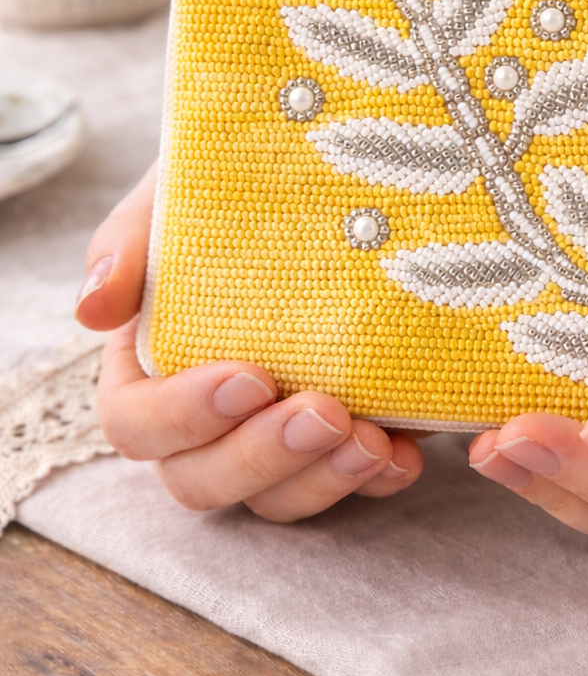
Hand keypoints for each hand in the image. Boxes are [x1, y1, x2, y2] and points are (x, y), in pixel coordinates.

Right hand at [76, 163, 423, 520]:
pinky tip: (408, 453)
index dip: (183, 416)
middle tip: (325, 414)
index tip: (248, 377)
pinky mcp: (336, 446)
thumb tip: (91, 308)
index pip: (136, 423)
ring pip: (275, 501)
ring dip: (322, 480)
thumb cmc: (240, 187)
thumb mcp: (183, 191)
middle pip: (200, 480)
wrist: (333, 174)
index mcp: (147, 366)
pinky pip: (350, 491)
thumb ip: (132, 241)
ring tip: (374, 440)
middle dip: (262, 457)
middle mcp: (203, 420)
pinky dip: (376, 480)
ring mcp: (270, 442)